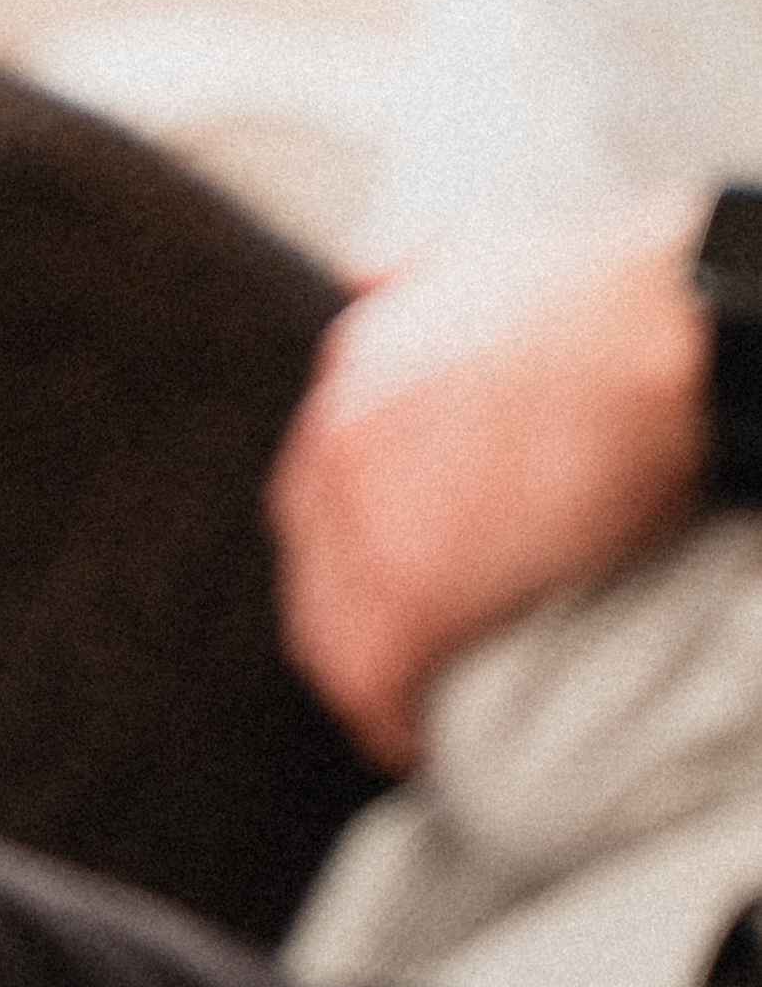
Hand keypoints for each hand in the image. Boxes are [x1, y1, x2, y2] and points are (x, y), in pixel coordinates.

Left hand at [268, 198, 711, 770]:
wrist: (671, 332)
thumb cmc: (615, 290)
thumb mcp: (486, 243)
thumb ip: (417, 262)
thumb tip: (366, 269)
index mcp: (356, 362)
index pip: (324, 482)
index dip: (354, 543)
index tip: (388, 580)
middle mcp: (336, 437)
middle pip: (315, 559)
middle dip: (349, 612)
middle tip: (395, 661)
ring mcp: (366, 518)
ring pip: (331, 627)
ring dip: (367, 675)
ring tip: (406, 714)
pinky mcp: (411, 591)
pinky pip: (373, 678)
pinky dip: (390, 719)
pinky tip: (415, 744)